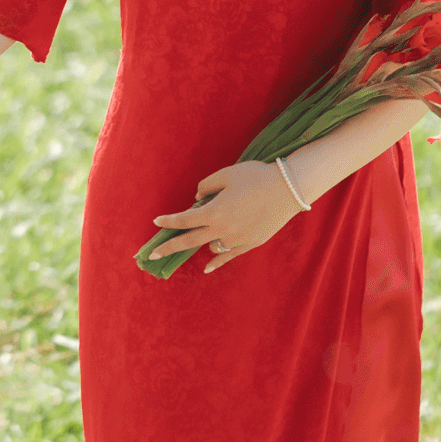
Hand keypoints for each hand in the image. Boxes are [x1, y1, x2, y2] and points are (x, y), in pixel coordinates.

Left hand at [145, 160, 300, 277]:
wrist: (288, 188)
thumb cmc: (256, 176)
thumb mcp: (227, 174)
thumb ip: (207, 186)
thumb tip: (197, 198)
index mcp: (214, 211)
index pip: (184, 220)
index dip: (168, 222)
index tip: (156, 223)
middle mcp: (223, 229)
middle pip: (190, 241)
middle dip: (169, 247)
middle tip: (152, 255)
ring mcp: (237, 239)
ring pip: (211, 247)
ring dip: (201, 242)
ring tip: (196, 237)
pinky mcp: (251, 243)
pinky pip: (229, 256)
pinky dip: (217, 261)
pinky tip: (208, 267)